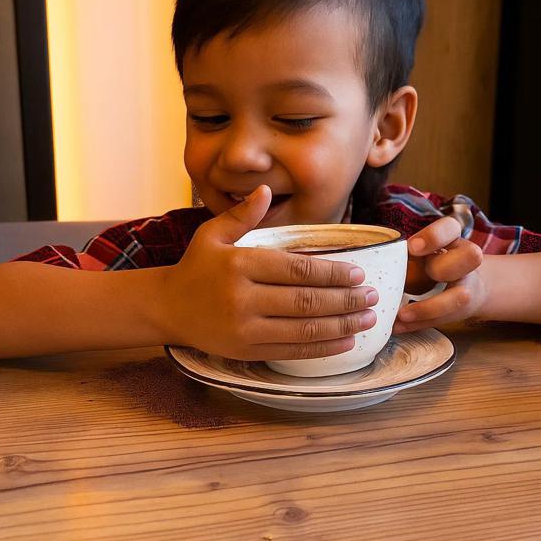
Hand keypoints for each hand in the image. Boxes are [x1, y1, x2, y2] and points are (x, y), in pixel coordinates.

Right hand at [161, 186, 378, 359]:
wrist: (166, 308)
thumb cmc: (195, 267)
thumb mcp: (212, 235)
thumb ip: (242, 214)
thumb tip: (266, 189)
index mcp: (239, 265)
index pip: (297, 270)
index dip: (332, 273)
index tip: (359, 272)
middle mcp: (242, 298)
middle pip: (306, 301)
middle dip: (346, 300)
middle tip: (373, 296)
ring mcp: (244, 328)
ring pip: (304, 329)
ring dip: (341, 325)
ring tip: (368, 318)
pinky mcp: (246, 351)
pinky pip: (292, 351)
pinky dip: (323, 348)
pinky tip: (345, 341)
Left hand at [395, 216, 485, 332]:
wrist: (466, 285)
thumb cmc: (433, 263)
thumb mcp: (423, 252)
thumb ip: (404, 255)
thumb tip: (365, 266)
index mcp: (451, 239)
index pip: (451, 228)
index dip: (434, 237)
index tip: (412, 248)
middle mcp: (465, 260)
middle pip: (471, 256)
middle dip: (442, 268)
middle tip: (422, 275)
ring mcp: (467, 285)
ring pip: (461, 297)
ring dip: (428, 308)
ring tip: (403, 314)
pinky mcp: (462, 309)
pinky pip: (444, 319)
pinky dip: (418, 324)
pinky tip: (399, 326)